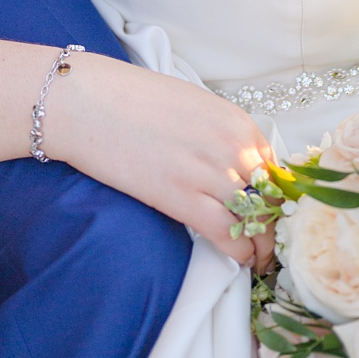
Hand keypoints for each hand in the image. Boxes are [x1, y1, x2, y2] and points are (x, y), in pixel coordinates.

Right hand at [46, 56, 276, 266]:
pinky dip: (241, 254)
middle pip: (273, 201)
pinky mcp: (183, 199)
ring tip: (257, 257)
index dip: (274, 198)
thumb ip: (220, 134)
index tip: (268, 214)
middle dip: (273, 225)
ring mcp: (210, 173)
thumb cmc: (126, 96)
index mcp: (238, 121)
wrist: (81, 100)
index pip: (277, 172)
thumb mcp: (190, 104)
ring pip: (257, 224)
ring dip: (261, 246)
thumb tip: (236, 166)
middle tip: (268, 242)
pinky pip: (230, 237)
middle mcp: (234, 147)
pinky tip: (241, 261)